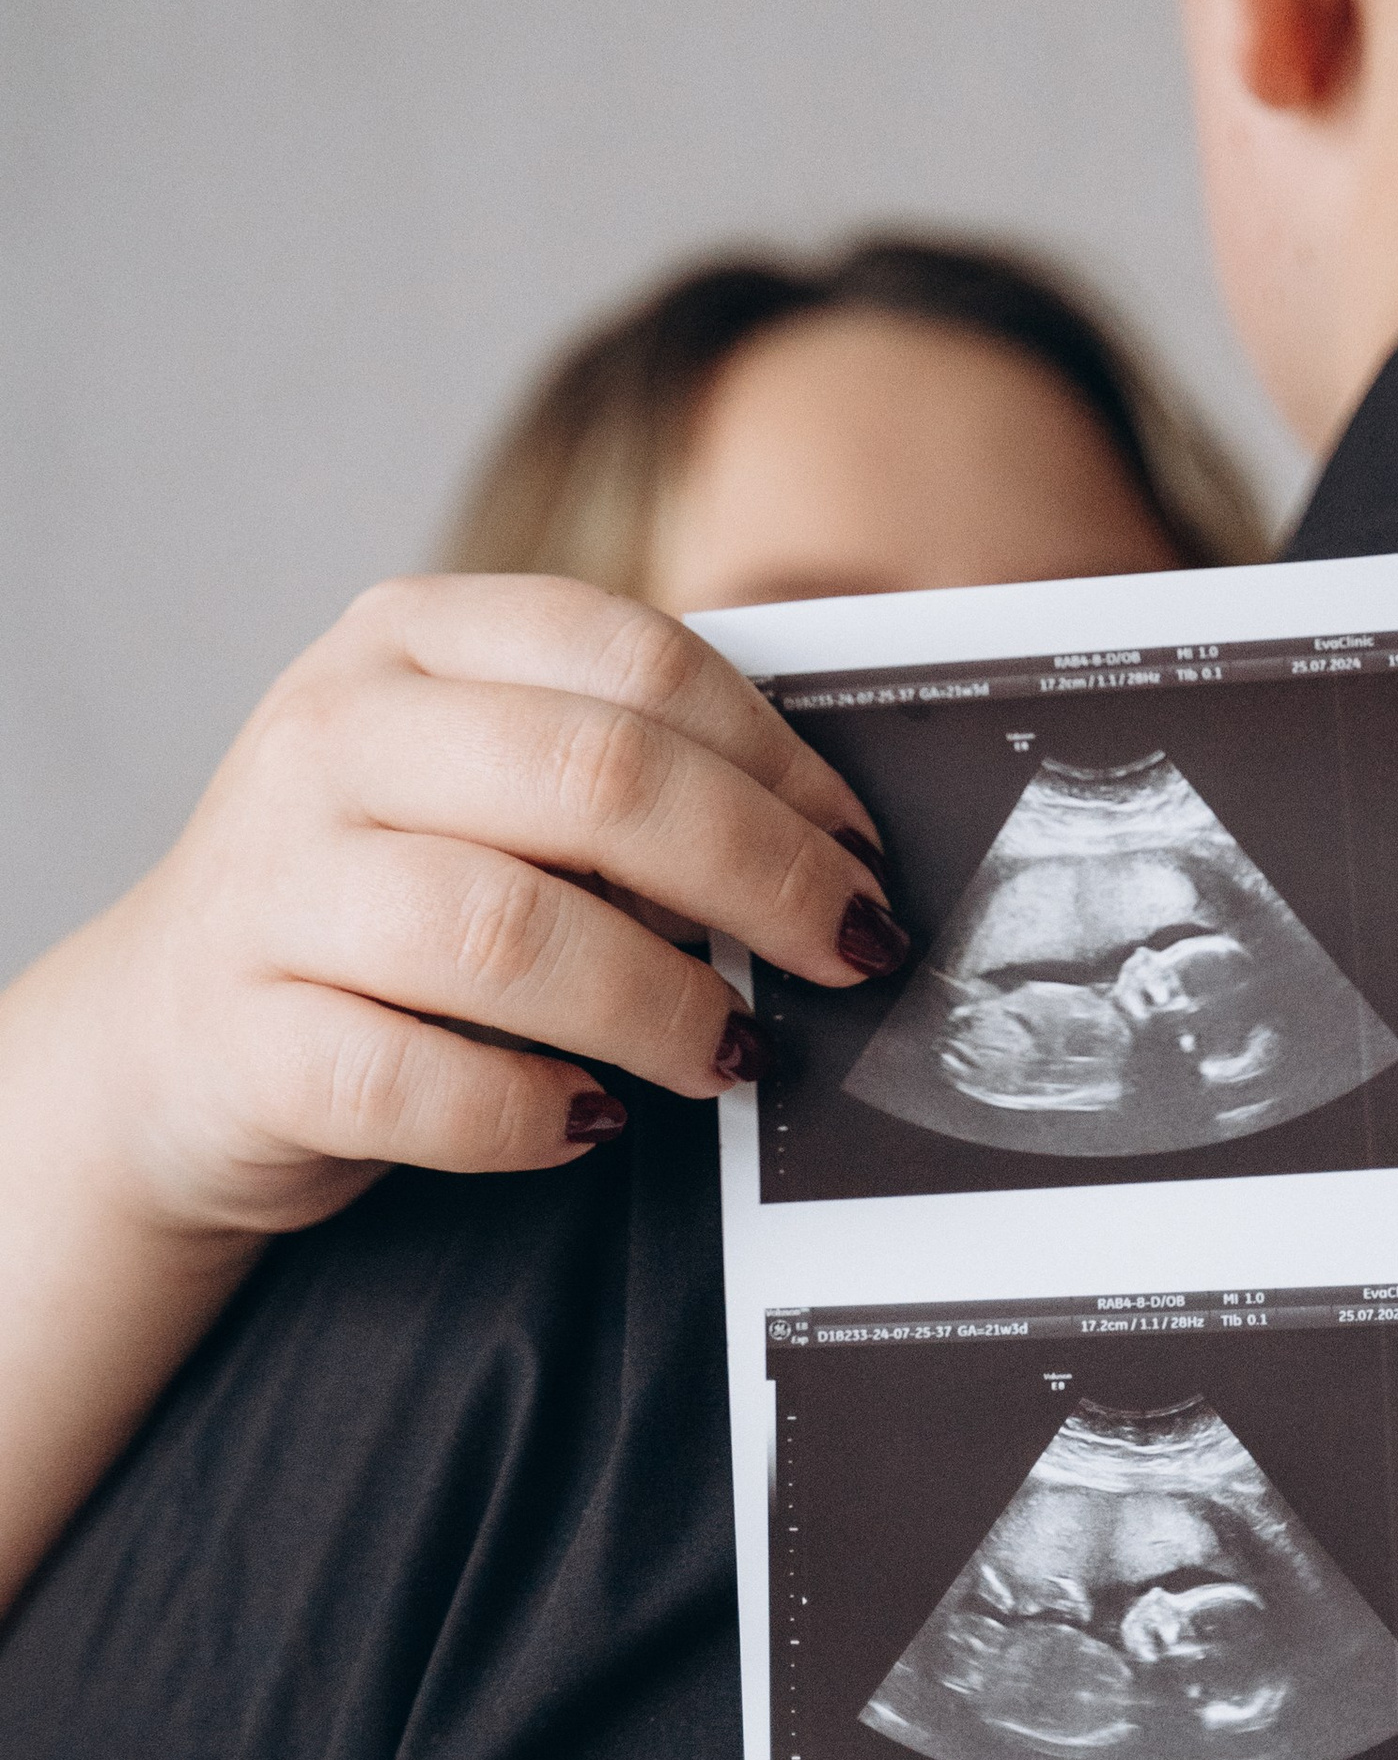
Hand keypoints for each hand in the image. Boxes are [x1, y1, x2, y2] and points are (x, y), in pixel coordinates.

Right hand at [53, 574, 902, 1239]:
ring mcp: (270, 885)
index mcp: (411, 639)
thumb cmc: (391, 904)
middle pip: (593, 779)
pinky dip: (526, 1111)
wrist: (171, 1038)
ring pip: (507, 931)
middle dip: (759, 876)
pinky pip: (410, 1079)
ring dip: (659, 1006)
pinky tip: (588, 1120)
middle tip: (847, 955)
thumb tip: (828, 855)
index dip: (778, 760)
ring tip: (730, 1054)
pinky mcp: (241, 1038)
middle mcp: (329, 735)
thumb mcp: (489, 794)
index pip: (632, 657)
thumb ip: (626, 786)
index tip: (864, 852)